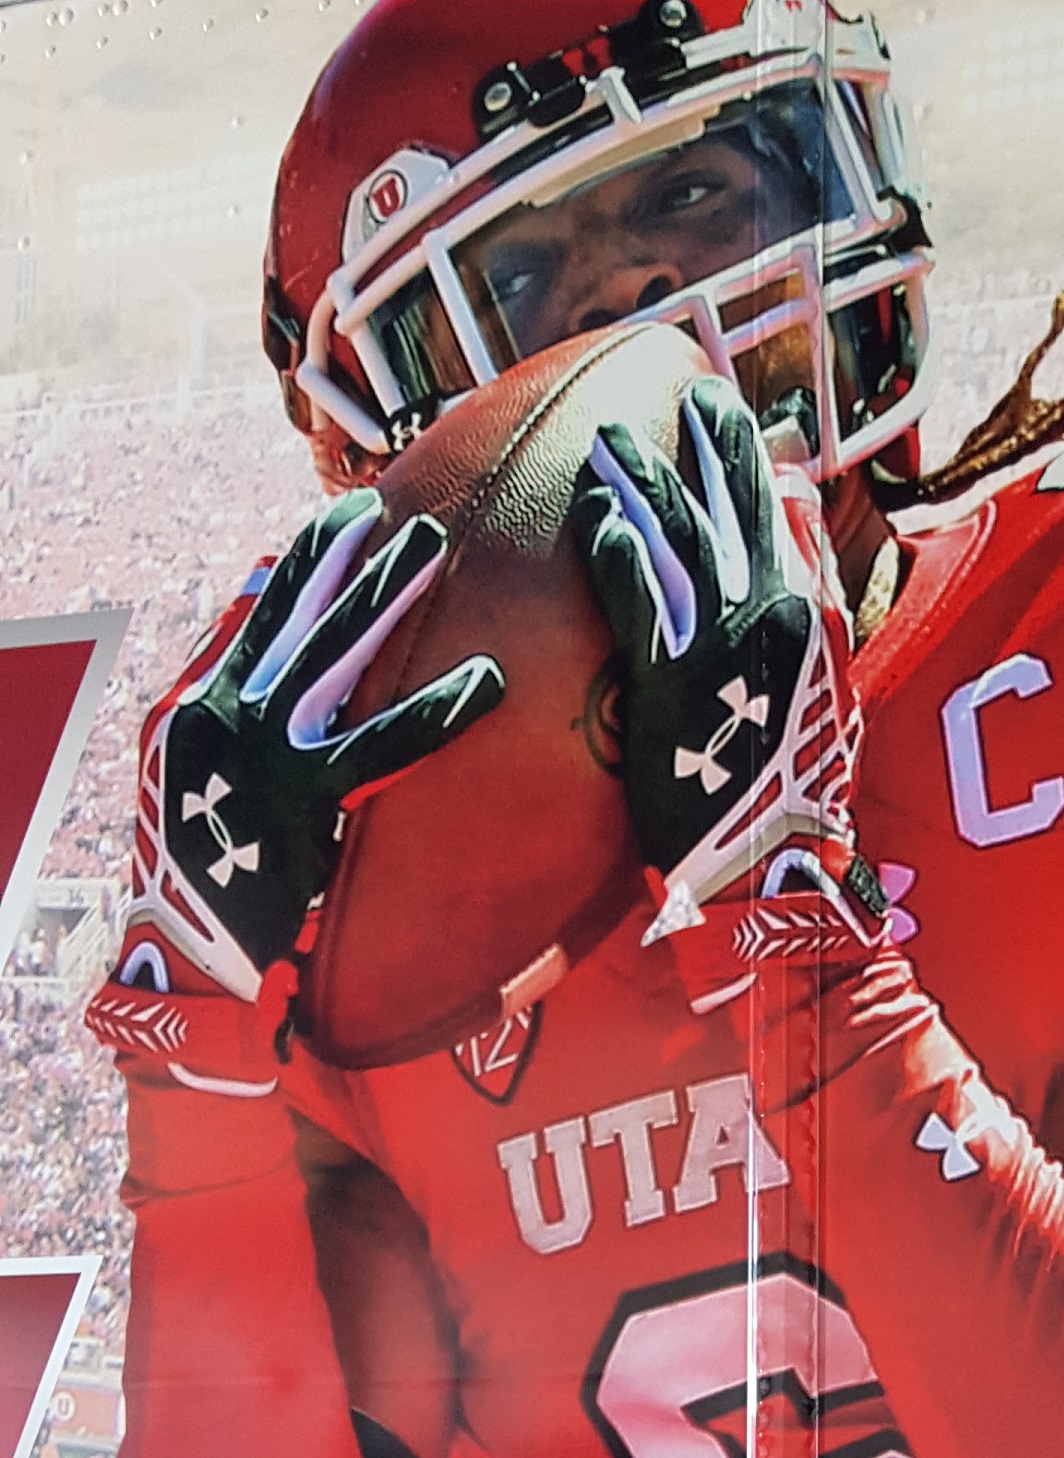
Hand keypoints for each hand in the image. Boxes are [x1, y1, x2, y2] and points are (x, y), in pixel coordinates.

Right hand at [138, 496, 503, 998]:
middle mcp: (228, 710)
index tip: (351, 514)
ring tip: (437, 544)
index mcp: (203, 701)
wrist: (184, 943)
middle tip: (416, 516)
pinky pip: (380, 744)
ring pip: (336, 652)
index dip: (310, 558)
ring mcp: (262, 748)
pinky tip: (486, 681)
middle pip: (304, 613)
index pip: (264, 610)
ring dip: (386, 592)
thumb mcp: (187, 771)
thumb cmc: (200, 864)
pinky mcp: (299, 797)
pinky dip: (435, 709)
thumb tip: (254, 623)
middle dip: (358, 557)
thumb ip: (223, 700)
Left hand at [571, 377, 885, 1001]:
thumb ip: (807, 625)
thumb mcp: (820, 700)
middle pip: (734, 509)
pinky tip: (594, 521)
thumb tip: (798, 571)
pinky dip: (621, 557)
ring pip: (683, 543)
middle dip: (703, 445)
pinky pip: (645, 605)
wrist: (773, 863)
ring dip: (643, 486)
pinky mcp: (678, 683)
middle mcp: (775, 619)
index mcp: (809, 619)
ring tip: (607, 444)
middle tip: (674, 395)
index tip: (720, 410)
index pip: (781, 516)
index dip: (748, 458)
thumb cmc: (785, 791)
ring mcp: (727, 646)